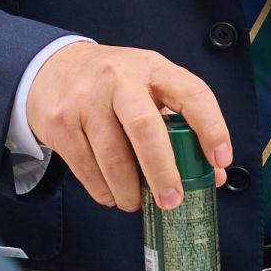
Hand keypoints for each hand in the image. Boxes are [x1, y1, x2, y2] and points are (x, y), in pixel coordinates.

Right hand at [25, 42, 233, 212]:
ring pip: (112, 156)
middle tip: (171, 200)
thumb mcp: (148, 89)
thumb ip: (179, 125)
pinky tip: (111, 193)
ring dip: (128, 189)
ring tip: (135, 201)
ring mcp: (86, 100)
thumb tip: (211, 173)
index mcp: (152, 68)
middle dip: (162, 171)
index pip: (192, 93)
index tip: (220, 159)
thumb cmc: (111, 84)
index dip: (211, 127)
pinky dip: (102, 189)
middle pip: (146, 128)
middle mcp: (118, 79)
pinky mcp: (61, 122)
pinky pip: (86, 167)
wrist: (50, 68)